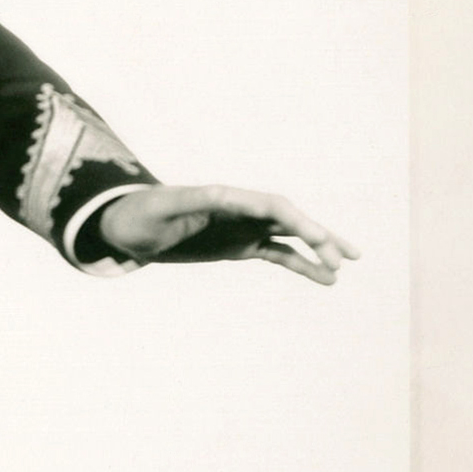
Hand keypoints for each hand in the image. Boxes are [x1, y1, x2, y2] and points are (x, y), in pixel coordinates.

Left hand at [97, 185, 356, 285]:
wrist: (128, 227)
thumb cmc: (140, 214)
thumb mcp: (161, 209)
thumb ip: (188, 201)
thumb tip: (217, 192)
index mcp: (227, 197)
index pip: (270, 205)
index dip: (295, 220)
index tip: (316, 237)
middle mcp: (242, 209)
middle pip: (289, 219)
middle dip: (315, 236)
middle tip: (339, 257)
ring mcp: (245, 227)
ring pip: (291, 236)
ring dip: (318, 249)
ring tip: (344, 267)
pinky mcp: (242, 245)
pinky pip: (280, 254)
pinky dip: (302, 265)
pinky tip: (325, 279)